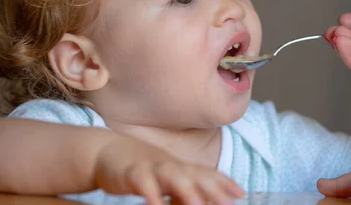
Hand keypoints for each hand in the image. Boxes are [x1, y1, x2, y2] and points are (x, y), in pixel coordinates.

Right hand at [94, 135, 242, 204]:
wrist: (109, 151)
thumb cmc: (144, 168)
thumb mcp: (168, 178)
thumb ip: (188, 189)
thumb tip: (209, 200)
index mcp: (182, 168)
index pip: (207, 174)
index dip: (224, 183)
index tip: (240, 193)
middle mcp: (171, 166)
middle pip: (195, 175)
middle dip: (212, 189)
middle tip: (227, 204)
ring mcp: (152, 167)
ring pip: (172, 175)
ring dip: (186, 189)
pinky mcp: (132, 173)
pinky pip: (142, 183)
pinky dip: (150, 193)